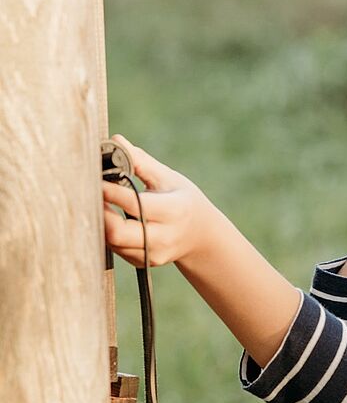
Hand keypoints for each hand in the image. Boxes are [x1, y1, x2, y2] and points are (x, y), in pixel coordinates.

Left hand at [102, 134, 215, 267]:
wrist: (201, 236)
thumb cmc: (183, 200)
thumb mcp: (169, 178)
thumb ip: (141, 162)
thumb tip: (115, 140)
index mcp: (175, 211)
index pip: (135, 204)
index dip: (109, 192)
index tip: (92, 178)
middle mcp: (165, 236)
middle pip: (118, 232)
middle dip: (99, 214)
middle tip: (88, 195)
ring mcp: (154, 253)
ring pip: (113, 243)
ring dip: (100, 223)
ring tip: (95, 204)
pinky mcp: (143, 262)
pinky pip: (116, 250)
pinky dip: (107, 233)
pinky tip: (106, 218)